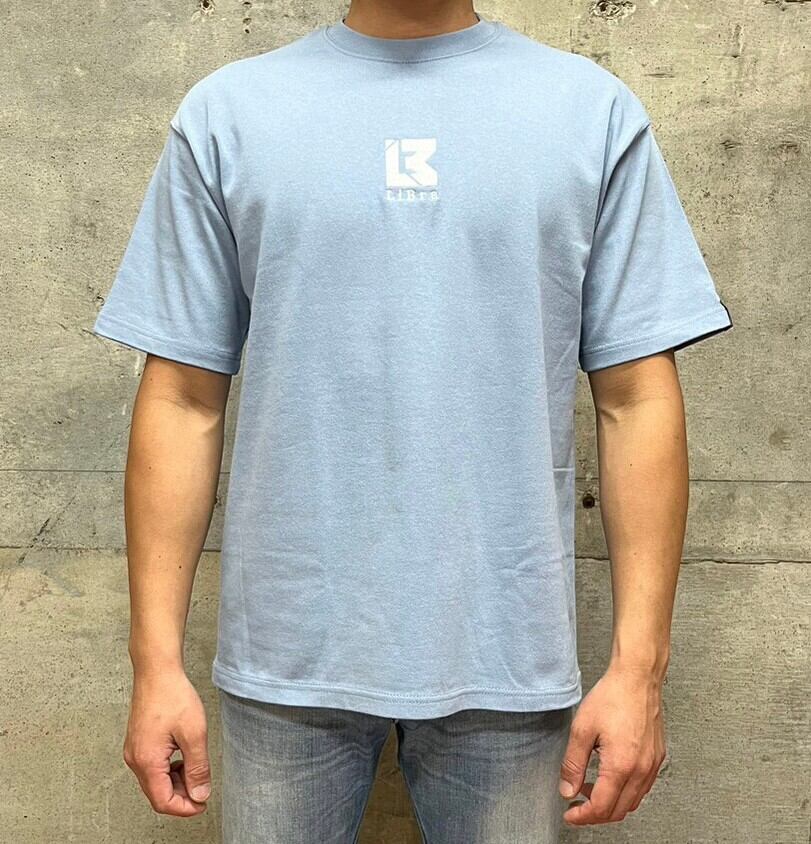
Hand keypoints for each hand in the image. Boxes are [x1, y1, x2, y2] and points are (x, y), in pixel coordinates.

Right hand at [123, 669, 211, 816]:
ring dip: (176, 782)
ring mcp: (135, 750)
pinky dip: (170, 769)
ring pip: (155, 781)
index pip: (163, 801)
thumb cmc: (172, 696)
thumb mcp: (194, 733)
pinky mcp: (138, 742)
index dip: (184, 808)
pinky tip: (184, 758)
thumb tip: (200, 793)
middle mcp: (136, 759)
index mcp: (147, 761)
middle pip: (157, 794)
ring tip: (196, 770)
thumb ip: (198, 767)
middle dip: (182, 796)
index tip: (202, 804)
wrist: (157, 671)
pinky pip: (153, 767)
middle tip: (202, 789)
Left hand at [558, 664, 666, 824]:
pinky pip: (642, 787)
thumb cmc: (613, 696)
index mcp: (621, 766)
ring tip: (590, 788)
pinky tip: (610, 776)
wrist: (638, 678)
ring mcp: (652, 764)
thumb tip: (568, 789)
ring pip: (632, 801)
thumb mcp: (582, 729)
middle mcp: (641, 770)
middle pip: (619, 811)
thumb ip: (573, 763)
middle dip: (595, 814)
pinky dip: (625, 791)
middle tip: (577, 805)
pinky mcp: (656, 757)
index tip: (571, 814)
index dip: (582, 816)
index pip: (601, 808)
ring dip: (610, 803)